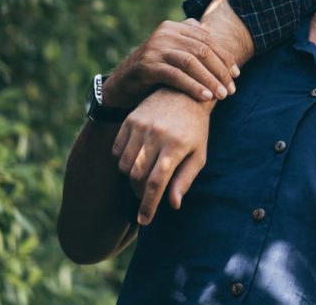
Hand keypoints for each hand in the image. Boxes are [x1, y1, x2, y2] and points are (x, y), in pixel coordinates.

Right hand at [105, 19, 238, 107]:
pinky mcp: (147, 65)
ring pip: (191, 62)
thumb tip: (214, 35)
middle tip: (232, 89)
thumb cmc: (156, 69)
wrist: (123, 84)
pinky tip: (205, 97)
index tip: (236, 75)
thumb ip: (191, 42)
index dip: (225, 57)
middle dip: (220, 71)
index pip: (208, 40)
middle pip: (202, 50)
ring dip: (210, 80)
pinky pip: (175, 75)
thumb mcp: (174, 53)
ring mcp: (155, 48)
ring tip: (222, 95)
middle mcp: (165, 33)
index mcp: (175, 27)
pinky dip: (193, 86)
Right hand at [112, 88, 210, 224]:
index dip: (148, 205)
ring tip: (144, 177)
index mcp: (176, 146)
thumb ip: (185, 179)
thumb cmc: (196, 129)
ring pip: (125, 166)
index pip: (156, 184)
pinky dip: (123, 162)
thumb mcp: (198, 154)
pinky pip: (117, 151)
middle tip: (148, 195)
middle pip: (137, 177)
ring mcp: (140, 126)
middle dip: (140, 193)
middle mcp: (156, 135)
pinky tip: (136, 160)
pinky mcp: (129, 121)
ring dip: (132, 178)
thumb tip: (173, 204)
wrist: (185, 94)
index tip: (145, 220)